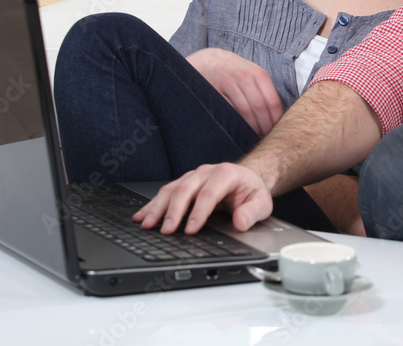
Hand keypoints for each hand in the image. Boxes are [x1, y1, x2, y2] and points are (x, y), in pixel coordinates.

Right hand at [132, 163, 272, 233]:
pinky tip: (142, 215)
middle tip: (166, 230)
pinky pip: (165, 192)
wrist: (246, 178)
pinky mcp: (183, 183)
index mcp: (225, 174)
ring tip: (147, 224)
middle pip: (185, 190)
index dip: (199, 212)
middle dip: (174, 211)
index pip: (209, 193)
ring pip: (171, 190)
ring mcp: (192, 177)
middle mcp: (206, 172)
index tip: (191, 230)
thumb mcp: (261, 202)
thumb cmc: (251, 191)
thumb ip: (252, 212)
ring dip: (158, 208)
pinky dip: (152, 205)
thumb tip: (240, 222)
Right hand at [187, 48, 283, 136]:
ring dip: (250, 127)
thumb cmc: (234, 72)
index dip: (275, 121)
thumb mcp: (252, 74)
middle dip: (263, 127)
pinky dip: (234, 122)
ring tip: (252, 138)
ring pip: (244, 110)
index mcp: (259, 74)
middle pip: (260, 108)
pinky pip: (228, 109)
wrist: (208, 60)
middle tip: (264, 139)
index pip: (273, 102)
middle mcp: (245, 76)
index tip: (275, 132)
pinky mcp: (214, 89)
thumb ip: (264, 91)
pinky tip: (237, 129)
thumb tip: (277, 117)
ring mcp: (229, 82)